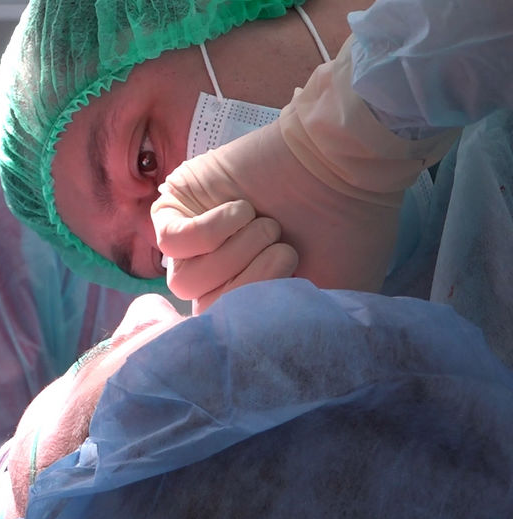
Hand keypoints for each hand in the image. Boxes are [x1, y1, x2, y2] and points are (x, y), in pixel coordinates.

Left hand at [153, 38, 456, 312]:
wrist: (344, 170)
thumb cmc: (347, 230)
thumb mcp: (332, 294)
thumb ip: (295, 326)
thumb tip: (258, 348)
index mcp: (245, 296)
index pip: (223, 332)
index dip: (251, 318)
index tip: (282, 291)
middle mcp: (212, 272)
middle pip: (203, 307)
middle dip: (250, 281)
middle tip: (285, 249)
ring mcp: (190, 241)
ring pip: (185, 280)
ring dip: (234, 254)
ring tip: (267, 225)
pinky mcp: (174, 205)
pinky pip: (171, 242)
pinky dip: (211, 231)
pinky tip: (242, 210)